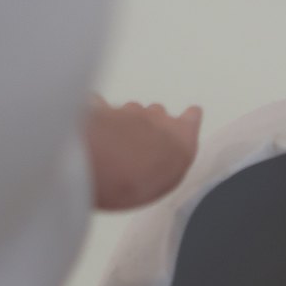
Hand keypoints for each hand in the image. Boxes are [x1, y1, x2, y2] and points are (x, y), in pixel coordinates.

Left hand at [85, 97, 201, 210]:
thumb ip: (170, 162)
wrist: (116, 166)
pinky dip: (99, 112)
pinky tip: (93, 123)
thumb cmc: (149, 177)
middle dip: (151, 124)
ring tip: (118, 142)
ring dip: (126, 121)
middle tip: (142, 143)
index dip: (188, 119)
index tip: (190, 116)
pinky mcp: (104, 108)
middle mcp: (158, 116)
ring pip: (131, 110)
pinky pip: (102, 106)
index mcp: (181, 134)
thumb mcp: (170, 179)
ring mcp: (131, 110)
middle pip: (157, 112)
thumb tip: (163, 162)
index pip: (192, 118)